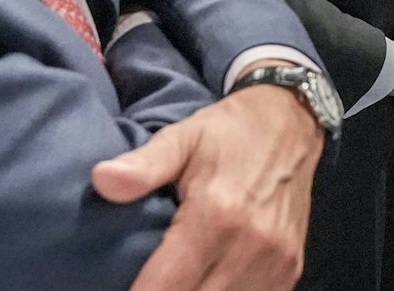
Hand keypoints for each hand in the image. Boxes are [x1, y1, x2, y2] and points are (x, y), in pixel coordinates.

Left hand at [92, 61, 324, 290]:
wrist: (291, 120)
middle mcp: (251, 244)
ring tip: (176, 281)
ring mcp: (277, 260)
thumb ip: (144, 165)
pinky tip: (209, 283)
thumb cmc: (228, 132)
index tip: (120, 288)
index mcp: (217, 214)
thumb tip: (102, 180)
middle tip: (149, 282)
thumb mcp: (181, 138)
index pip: (166, 286)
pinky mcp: (291, 267)